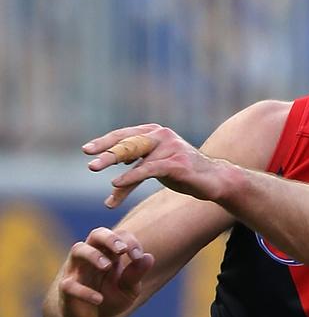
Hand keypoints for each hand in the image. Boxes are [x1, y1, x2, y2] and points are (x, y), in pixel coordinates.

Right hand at [57, 226, 153, 316]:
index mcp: (109, 254)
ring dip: (93, 255)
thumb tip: (149, 257)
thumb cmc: (110, 298)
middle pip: (96, 234)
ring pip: (78, 250)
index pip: (119, 236)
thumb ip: (136, 274)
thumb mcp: (129, 289)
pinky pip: (70, 285)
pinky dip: (84, 292)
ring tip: (107, 266)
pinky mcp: (66, 289)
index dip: (130, 242)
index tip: (138, 257)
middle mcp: (91, 257)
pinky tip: (99, 299)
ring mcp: (76, 270)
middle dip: (109, 238)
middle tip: (122, 249)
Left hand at [83, 123, 222, 207]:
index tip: (87, 150)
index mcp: (154, 133)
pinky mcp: (176, 163)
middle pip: (127, 142)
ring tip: (96, 170)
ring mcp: (170, 147)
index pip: (124, 135)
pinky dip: (131, 176)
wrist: (214, 180)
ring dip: (113, 164)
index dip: (105, 142)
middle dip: (106, 151)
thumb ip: (137, 167)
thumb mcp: (157, 169)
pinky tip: (116, 183)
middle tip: (89, 160)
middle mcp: (161, 135)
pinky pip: (148, 169)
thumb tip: (113, 177)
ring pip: (136, 157)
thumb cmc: (184, 174)